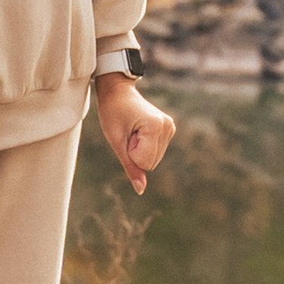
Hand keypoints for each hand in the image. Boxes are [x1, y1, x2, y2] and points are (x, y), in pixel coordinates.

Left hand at [94, 73, 174, 196]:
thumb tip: (140, 190)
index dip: (130, 153)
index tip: (125, 134)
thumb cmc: (113, 113)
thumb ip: (131, 167)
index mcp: (156, 126)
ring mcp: (170, 127)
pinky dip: (145, 147)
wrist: (117, 92)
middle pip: (151, 163)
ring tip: (132, 130)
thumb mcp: (116, 142)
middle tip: (128, 132)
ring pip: (154, 160)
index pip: (145, 162)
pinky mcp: (169, 129)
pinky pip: (156, 152)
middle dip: (136, 153)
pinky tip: (139, 130)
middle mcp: (167, 126)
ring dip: (140, 150)